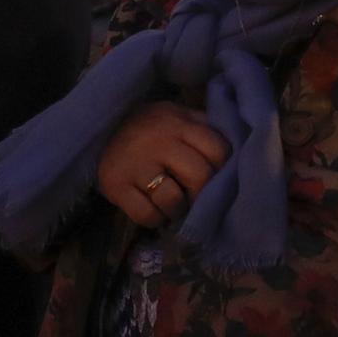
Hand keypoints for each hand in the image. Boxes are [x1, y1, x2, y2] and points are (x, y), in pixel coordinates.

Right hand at [97, 101, 229, 229]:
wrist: (97, 131)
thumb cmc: (148, 129)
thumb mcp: (176, 117)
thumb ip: (203, 128)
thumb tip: (240, 151)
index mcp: (178, 121)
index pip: (219, 149)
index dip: (222, 169)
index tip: (215, 177)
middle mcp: (157, 140)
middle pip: (200, 177)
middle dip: (201, 194)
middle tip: (193, 196)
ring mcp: (135, 163)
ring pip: (173, 200)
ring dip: (177, 209)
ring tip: (170, 201)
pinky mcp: (116, 184)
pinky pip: (148, 215)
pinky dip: (154, 219)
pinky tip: (151, 207)